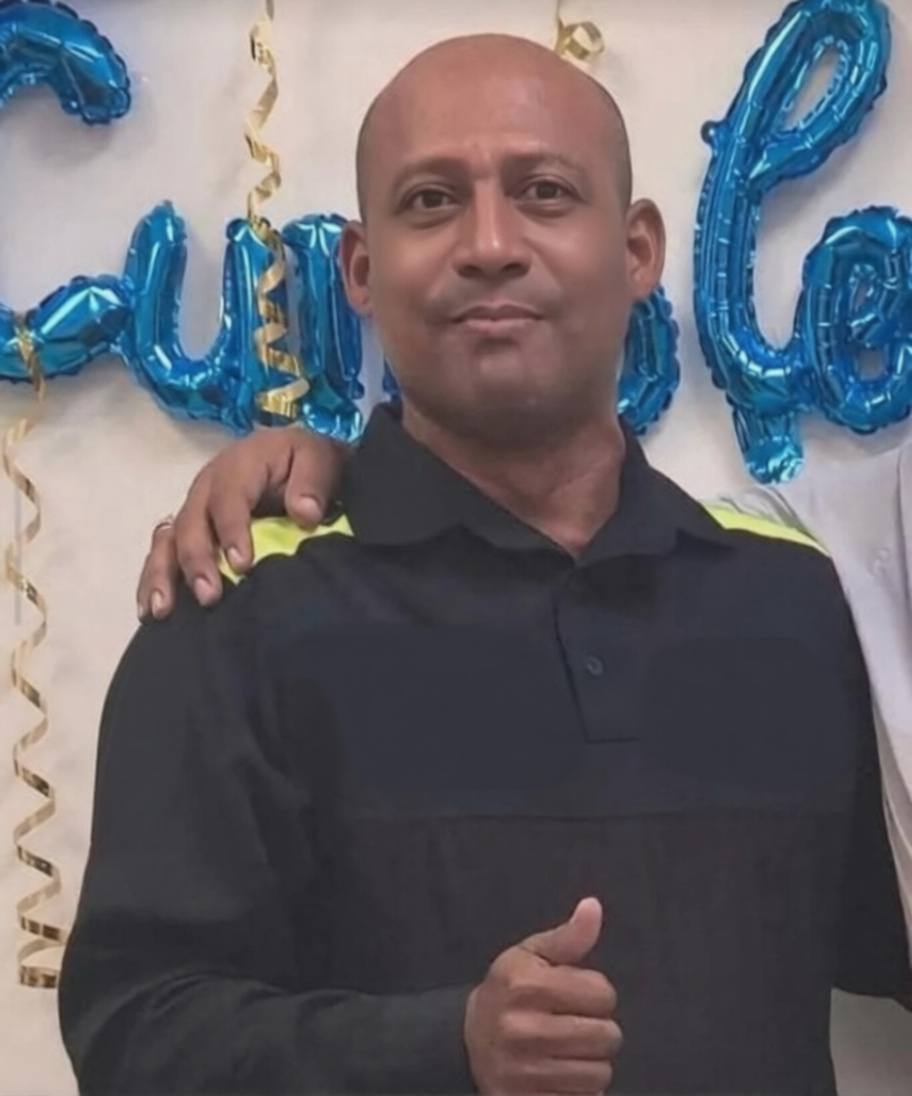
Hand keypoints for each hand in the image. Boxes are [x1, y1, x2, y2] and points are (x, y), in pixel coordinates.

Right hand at [136, 426, 349, 618]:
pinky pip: (164, 553)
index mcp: (239, 464)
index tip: (243, 565)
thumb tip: (304, 513)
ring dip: (163, 574)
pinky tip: (153, 611)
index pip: (229, 498)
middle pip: (192, 523)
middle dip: (196, 561)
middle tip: (209, 596)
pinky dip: (155, 579)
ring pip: (168, 540)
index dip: (232, 530)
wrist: (297, 461)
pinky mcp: (190, 530)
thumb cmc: (306, 461)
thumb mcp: (319, 458)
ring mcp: (195, 510)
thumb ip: (313, 482)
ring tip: (162, 610)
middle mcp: (208, 487)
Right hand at [465, 898, 621, 1094]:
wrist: (468, 1040)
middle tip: (576, 1022)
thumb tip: (593, 907)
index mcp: (526, 986)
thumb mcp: (531, 955)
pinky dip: (579, 1089)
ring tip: (569, 1049)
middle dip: (599, 1028)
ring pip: (599, 1074)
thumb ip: (567, 937)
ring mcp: (525, 1072)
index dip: (597, 992)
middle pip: (606, 1036)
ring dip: (592, 1062)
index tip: (578, 994)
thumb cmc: (508, 991)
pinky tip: (561, 1072)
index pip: (602, 994)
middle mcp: (524, 1029)